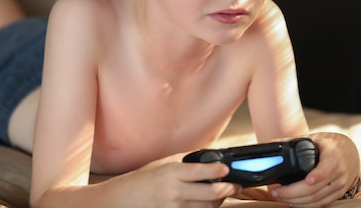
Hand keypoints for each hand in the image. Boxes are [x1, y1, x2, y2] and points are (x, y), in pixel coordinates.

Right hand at [115, 156, 242, 207]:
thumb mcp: (165, 163)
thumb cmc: (146, 179)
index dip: (217, 170)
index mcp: (171, 173)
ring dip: (219, 201)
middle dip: (228, 189)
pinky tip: (209, 203)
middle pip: (210, 194)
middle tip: (236, 185)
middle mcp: (173, 191)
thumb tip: (214, 159)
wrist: (124, 198)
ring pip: (207, 207)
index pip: (200, 171)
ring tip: (224, 193)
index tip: (227, 169)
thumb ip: (189, 162)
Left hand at [268, 133, 359, 207]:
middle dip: (293, 192)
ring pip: (316, 199)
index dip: (317, 175)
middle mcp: (338, 172)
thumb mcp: (315, 138)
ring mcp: (339, 185)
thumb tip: (272, 145)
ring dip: (296, 201)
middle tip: (276, 191)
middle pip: (316, 188)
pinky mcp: (338, 194)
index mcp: (333, 155)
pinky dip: (305, 205)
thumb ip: (294, 142)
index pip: (326, 167)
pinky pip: (321, 204)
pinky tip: (293, 202)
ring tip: (279, 196)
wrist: (349, 153)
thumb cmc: (329, 145)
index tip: (307, 180)